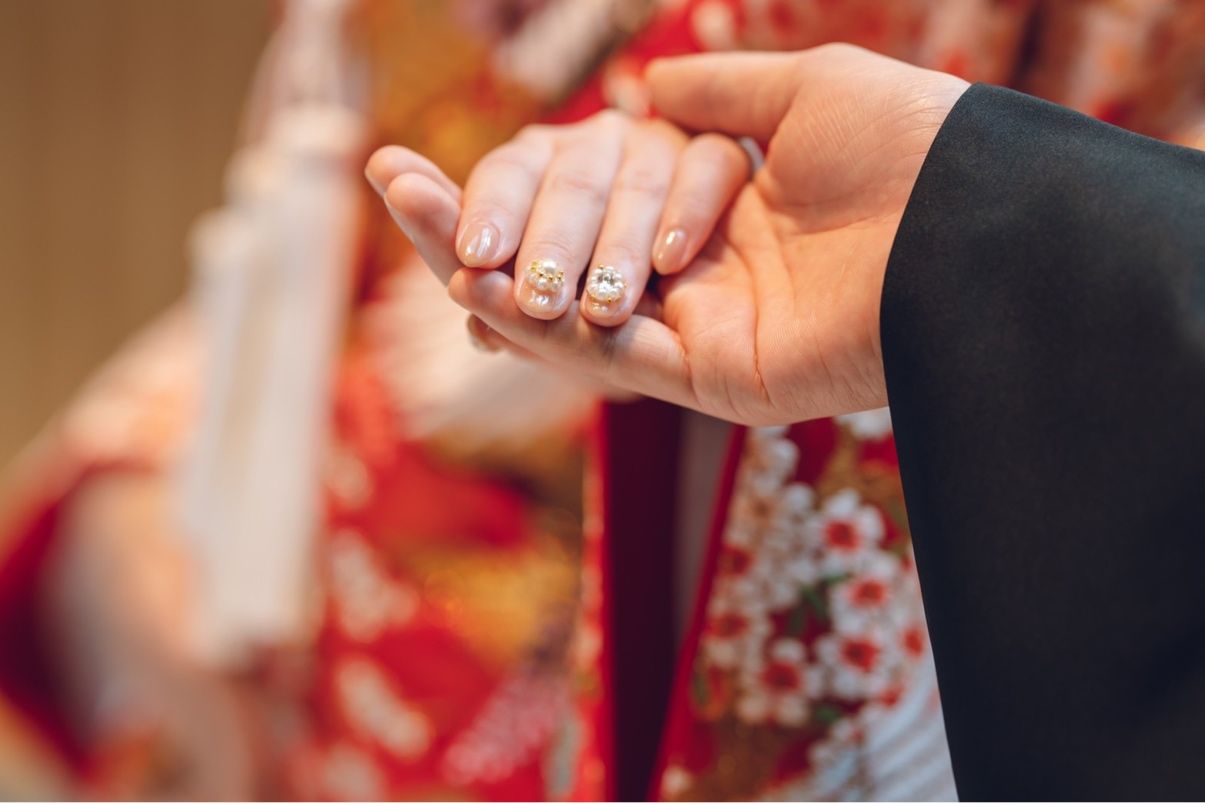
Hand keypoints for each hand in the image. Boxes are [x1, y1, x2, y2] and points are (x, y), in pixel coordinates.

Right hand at [371, 45, 967, 423]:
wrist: (973, 221)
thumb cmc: (909, 146)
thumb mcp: (805, 90)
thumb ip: (717, 98)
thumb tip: (645, 93)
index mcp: (722, 210)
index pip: (594, 201)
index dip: (521, 186)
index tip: (457, 160)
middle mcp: (703, 276)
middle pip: (563, 258)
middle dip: (476, 221)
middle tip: (394, 181)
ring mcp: (703, 332)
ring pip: (565, 310)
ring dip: (476, 262)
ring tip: (402, 202)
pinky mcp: (711, 379)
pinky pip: (604, 356)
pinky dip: (529, 317)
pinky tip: (466, 271)